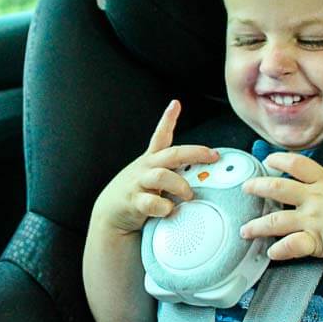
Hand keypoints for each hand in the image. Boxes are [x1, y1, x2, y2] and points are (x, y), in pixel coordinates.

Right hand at [91, 100, 219, 233]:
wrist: (110, 217)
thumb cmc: (137, 197)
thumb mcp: (152, 181)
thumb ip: (172, 177)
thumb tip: (201, 178)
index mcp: (151, 161)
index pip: (160, 136)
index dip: (167, 119)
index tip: (175, 104)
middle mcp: (145, 168)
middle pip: (172, 154)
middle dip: (195, 153)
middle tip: (212, 156)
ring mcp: (138, 183)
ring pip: (162, 176)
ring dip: (180, 185)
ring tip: (188, 194)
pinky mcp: (134, 201)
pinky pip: (152, 202)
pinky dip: (164, 208)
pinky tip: (168, 211)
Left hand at [239, 144, 322, 261]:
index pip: (296, 165)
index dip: (279, 160)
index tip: (267, 160)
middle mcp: (315, 198)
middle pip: (278, 188)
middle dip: (258, 187)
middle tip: (245, 188)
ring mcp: (313, 220)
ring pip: (277, 221)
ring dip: (258, 226)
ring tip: (245, 230)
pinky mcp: (318, 241)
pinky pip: (293, 246)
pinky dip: (280, 250)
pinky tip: (270, 252)